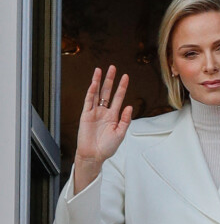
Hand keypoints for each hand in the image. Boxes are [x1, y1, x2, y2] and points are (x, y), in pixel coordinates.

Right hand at [74, 66, 132, 192]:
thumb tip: (130, 107)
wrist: (94, 155)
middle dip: (110, 80)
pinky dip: (91, 92)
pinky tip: (94, 83)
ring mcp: (94, 112)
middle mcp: (104, 112)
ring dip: (99, 82)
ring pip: (96, 93)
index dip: (122, 87)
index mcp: (113, 116)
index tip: (126, 77)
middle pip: (107, 92)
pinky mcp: (85, 115)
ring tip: (100, 70)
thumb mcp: (121, 134)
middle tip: (113, 68)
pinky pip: (88, 101)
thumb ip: (125, 120)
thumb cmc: (107, 147)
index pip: (118, 98)